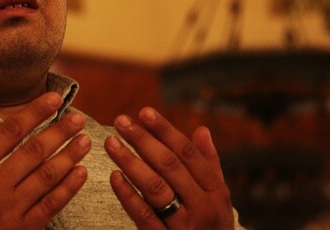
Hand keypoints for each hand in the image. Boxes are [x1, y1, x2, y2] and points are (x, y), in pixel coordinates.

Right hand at [0, 92, 90, 228]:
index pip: (9, 132)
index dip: (35, 112)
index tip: (53, 99)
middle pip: (34, 151)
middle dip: (60, 131)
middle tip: (77, 117)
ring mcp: (9, 212)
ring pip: (47, 176)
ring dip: (69, 156)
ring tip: (85, 140)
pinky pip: (51, 206)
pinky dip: (68, 188)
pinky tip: (80, 173)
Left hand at [104, 107, 233, 228]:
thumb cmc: (212, 229)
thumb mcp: (219, 200)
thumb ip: (210, 165)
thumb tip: (202, 130)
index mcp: (216, 192)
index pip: (188, 154)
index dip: (165, 131)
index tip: (145, 112)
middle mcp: (203, 207)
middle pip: (170, 166)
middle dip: (144, 141)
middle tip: (122, 121)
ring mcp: (184, 227)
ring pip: (155, 188)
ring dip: (131, 162)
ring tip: (111, 143)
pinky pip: (143, 215)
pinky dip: (127, 195)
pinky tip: (114, 177)